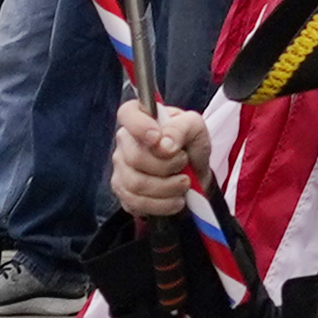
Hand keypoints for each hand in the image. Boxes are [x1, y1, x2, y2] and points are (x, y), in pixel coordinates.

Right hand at [113, 103, 213, 221]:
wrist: (194, 176)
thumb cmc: (191, 146)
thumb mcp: (195, 128)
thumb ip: (181, 128)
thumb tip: (164, 144)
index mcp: (141, 118)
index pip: (127, 113)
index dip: (139, 126)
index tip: (158, 138)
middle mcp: (125, 143)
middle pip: (135, 158)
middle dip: (167, 165)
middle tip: (184, 163)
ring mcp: (121, 169)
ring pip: (136, 184)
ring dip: (167, 187)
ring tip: (184, 183)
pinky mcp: (124, 194)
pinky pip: (137, 204)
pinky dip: (163, 204)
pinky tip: (176, 199)